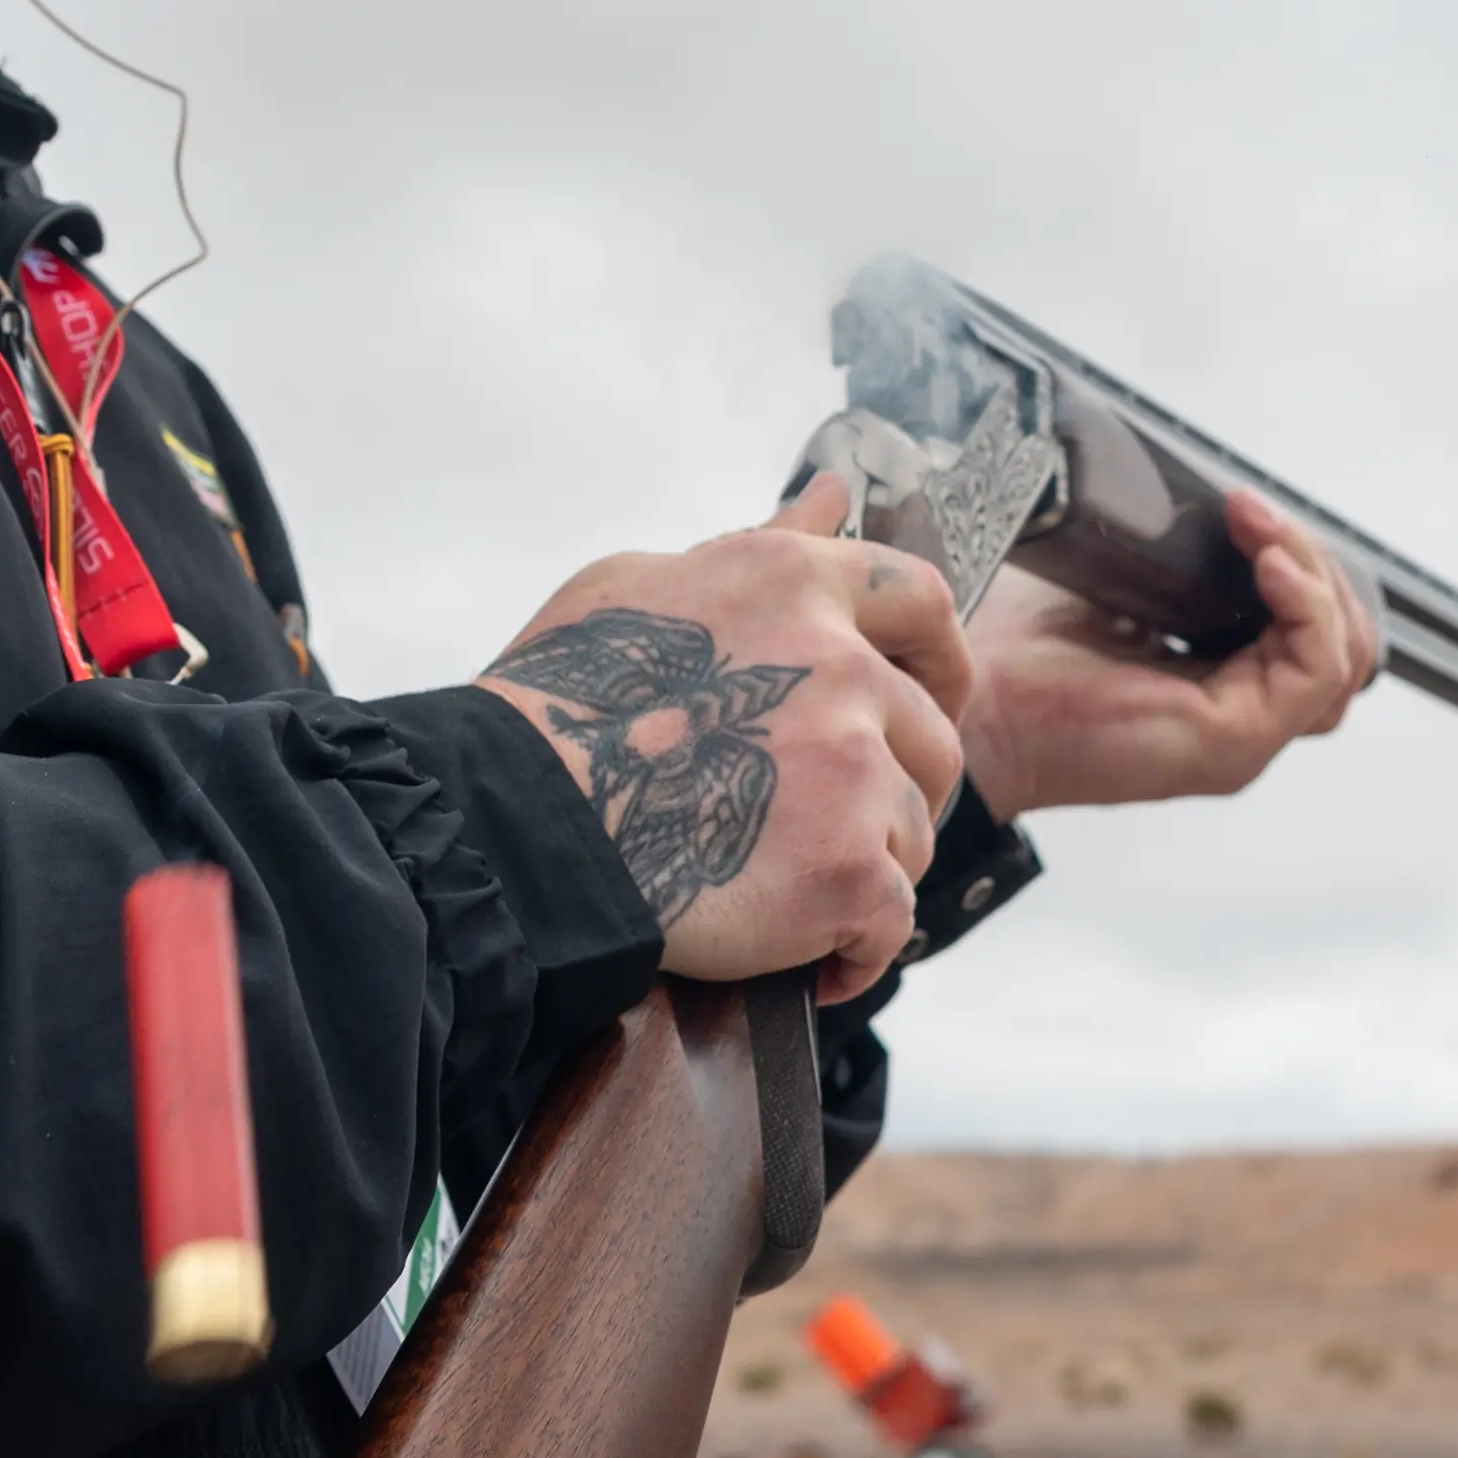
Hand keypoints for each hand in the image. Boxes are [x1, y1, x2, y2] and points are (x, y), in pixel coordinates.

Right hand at [480, 478, 971, 1003]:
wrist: (519, 826)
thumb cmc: (554, 701)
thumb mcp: (641, 582)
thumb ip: (754, 544)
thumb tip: (830, 494)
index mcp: (793, 586)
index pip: (919, 596)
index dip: (938, 652)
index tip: (933, 691)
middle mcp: (841, 669)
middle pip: (930, 734)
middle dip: (902, 784)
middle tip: (852, 821)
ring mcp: (855, 771)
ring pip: (912, 830)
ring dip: (867, 865)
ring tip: (796, 894)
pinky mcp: (851, 869)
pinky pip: (893, 921)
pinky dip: (859, 950)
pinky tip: (815, 963)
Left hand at [957, 488, 1378, 810]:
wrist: (971, 701)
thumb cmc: (1020, 650)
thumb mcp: (1116, 584)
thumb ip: (1173, 560)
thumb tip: (1208, 498)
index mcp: (1218, 683)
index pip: (1310, 628)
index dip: (1298, 563)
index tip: (1243, 506)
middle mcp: (1241, 716)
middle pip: (1344, 643)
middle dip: (1315, 561)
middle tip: (1253, 513)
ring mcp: (1244, 735)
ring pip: (1343, 657)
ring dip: (1314, 573)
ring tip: (1258, 528)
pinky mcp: (1234, 742)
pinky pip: (1316, 671)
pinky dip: (1307, 607)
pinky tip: (1267, 560)